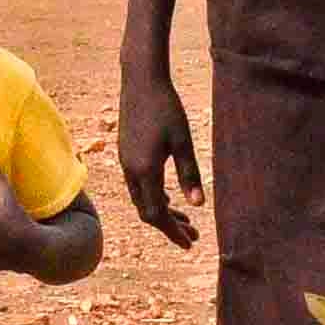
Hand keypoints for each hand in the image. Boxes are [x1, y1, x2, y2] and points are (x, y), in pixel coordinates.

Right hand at [117, 60, 206, 247]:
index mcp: (145, 171)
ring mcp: (126, 162)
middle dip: (169, 226)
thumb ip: (189, 174)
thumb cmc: (166, 108)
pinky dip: (154, 197)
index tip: (190, 244)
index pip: (157, 214)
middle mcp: (131, 170)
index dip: (173, 232)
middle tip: (193, 235)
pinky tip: (170, 196)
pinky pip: (138, 186)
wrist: (141, 81)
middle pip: (147, 211)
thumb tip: (198, 206)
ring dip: (162, 212)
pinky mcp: (126, 153)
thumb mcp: (183, 142)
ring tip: (186, 219)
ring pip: (141, 199)